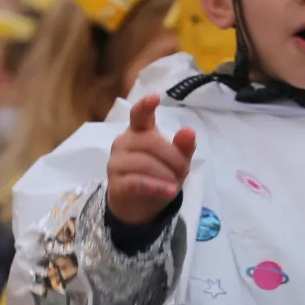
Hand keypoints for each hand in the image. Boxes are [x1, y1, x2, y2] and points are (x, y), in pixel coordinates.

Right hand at [105, 94, 196, 224]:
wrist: (139, 206)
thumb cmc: (157, 175)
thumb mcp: (176, 161)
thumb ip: (183, 147)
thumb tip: (189, 131)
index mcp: (139, 131)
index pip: (139, 114)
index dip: (146, 105)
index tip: (156, 98)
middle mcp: (124, 142)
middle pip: (151, 143)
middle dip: (173, 158)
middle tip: (184, 171)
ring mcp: (116, 162)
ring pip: (144, 163)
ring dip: (166, 175)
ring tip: (174, 184)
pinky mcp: (116, 183)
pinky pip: (138, 182)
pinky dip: (156, 187)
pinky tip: (168, 191)